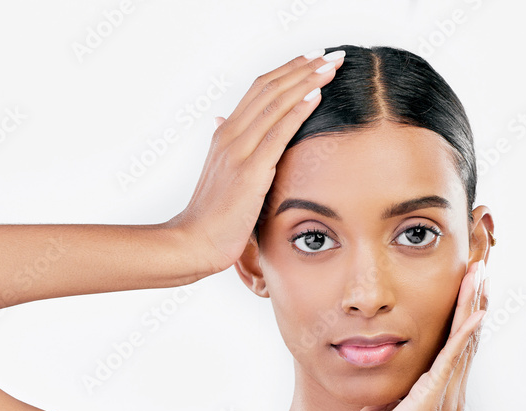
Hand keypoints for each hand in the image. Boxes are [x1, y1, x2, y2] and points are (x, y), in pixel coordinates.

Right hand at [165, 49, 345, 274]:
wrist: (194, 240)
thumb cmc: (212, 214)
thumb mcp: (219, 172)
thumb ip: (226, 144)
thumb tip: (221, 120)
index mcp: (225, 134)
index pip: (259, 90)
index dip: (287, 71)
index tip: (312, 59)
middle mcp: (229, 135)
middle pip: (269, 88)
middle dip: (303, 68)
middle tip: (331, 55)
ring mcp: (238, 151)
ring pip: (275, 104)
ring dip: (306, 82)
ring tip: (331, 67)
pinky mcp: (249, 172)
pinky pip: (277, 133)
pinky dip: (297, 111)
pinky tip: (316, 96)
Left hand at [341, 259, 489, 410]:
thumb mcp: (387, 405)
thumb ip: (396, 387)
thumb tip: (387, 367)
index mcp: (440, 394)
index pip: (457, 346)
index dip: (464, 314)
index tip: (468, 285)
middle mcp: (450, 393)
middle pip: (469, 338)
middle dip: (474, 301)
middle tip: (482, 268)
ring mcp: (444, 395)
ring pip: (465, 342)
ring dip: (472, 306)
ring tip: (480, 276)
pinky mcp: (432, 398)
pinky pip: (452, 361)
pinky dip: (464, 336)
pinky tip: (475, 315)